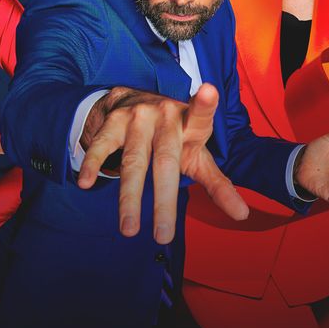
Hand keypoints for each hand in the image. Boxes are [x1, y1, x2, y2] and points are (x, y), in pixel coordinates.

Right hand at [80, 83, 248, 243]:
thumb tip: (243, 215)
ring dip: (129, 198)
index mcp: (190, 122)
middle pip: (165, 161)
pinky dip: (93, 164)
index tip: (210, 91)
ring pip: (133, 162)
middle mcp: (164, 117)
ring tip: (129, 230)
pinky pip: (102, 146)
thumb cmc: (174, 135)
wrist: (134, 99)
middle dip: (163, 201)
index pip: (201, 115)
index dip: (205, 104)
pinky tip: (86, 182)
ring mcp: (136, 118)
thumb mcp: (196, 154)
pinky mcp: (113, 122)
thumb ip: (218, 184)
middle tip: (163, 236)